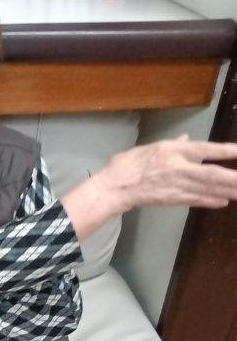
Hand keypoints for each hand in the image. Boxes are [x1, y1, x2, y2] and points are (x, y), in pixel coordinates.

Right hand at [102, 135, 236, 212]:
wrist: (116, 186)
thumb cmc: (131, 163)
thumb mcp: (154, 147)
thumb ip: (175, 144)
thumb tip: (187, 138)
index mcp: (174, 151)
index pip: (206, 150)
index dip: (227, 151)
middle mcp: (179, 168)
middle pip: (212, 174)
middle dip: (232, 178)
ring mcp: (177, 186)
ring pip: (208, 189)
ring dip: (228, 191)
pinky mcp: (173, 200)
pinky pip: (197, 200)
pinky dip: (211, 201)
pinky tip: (224, 202)